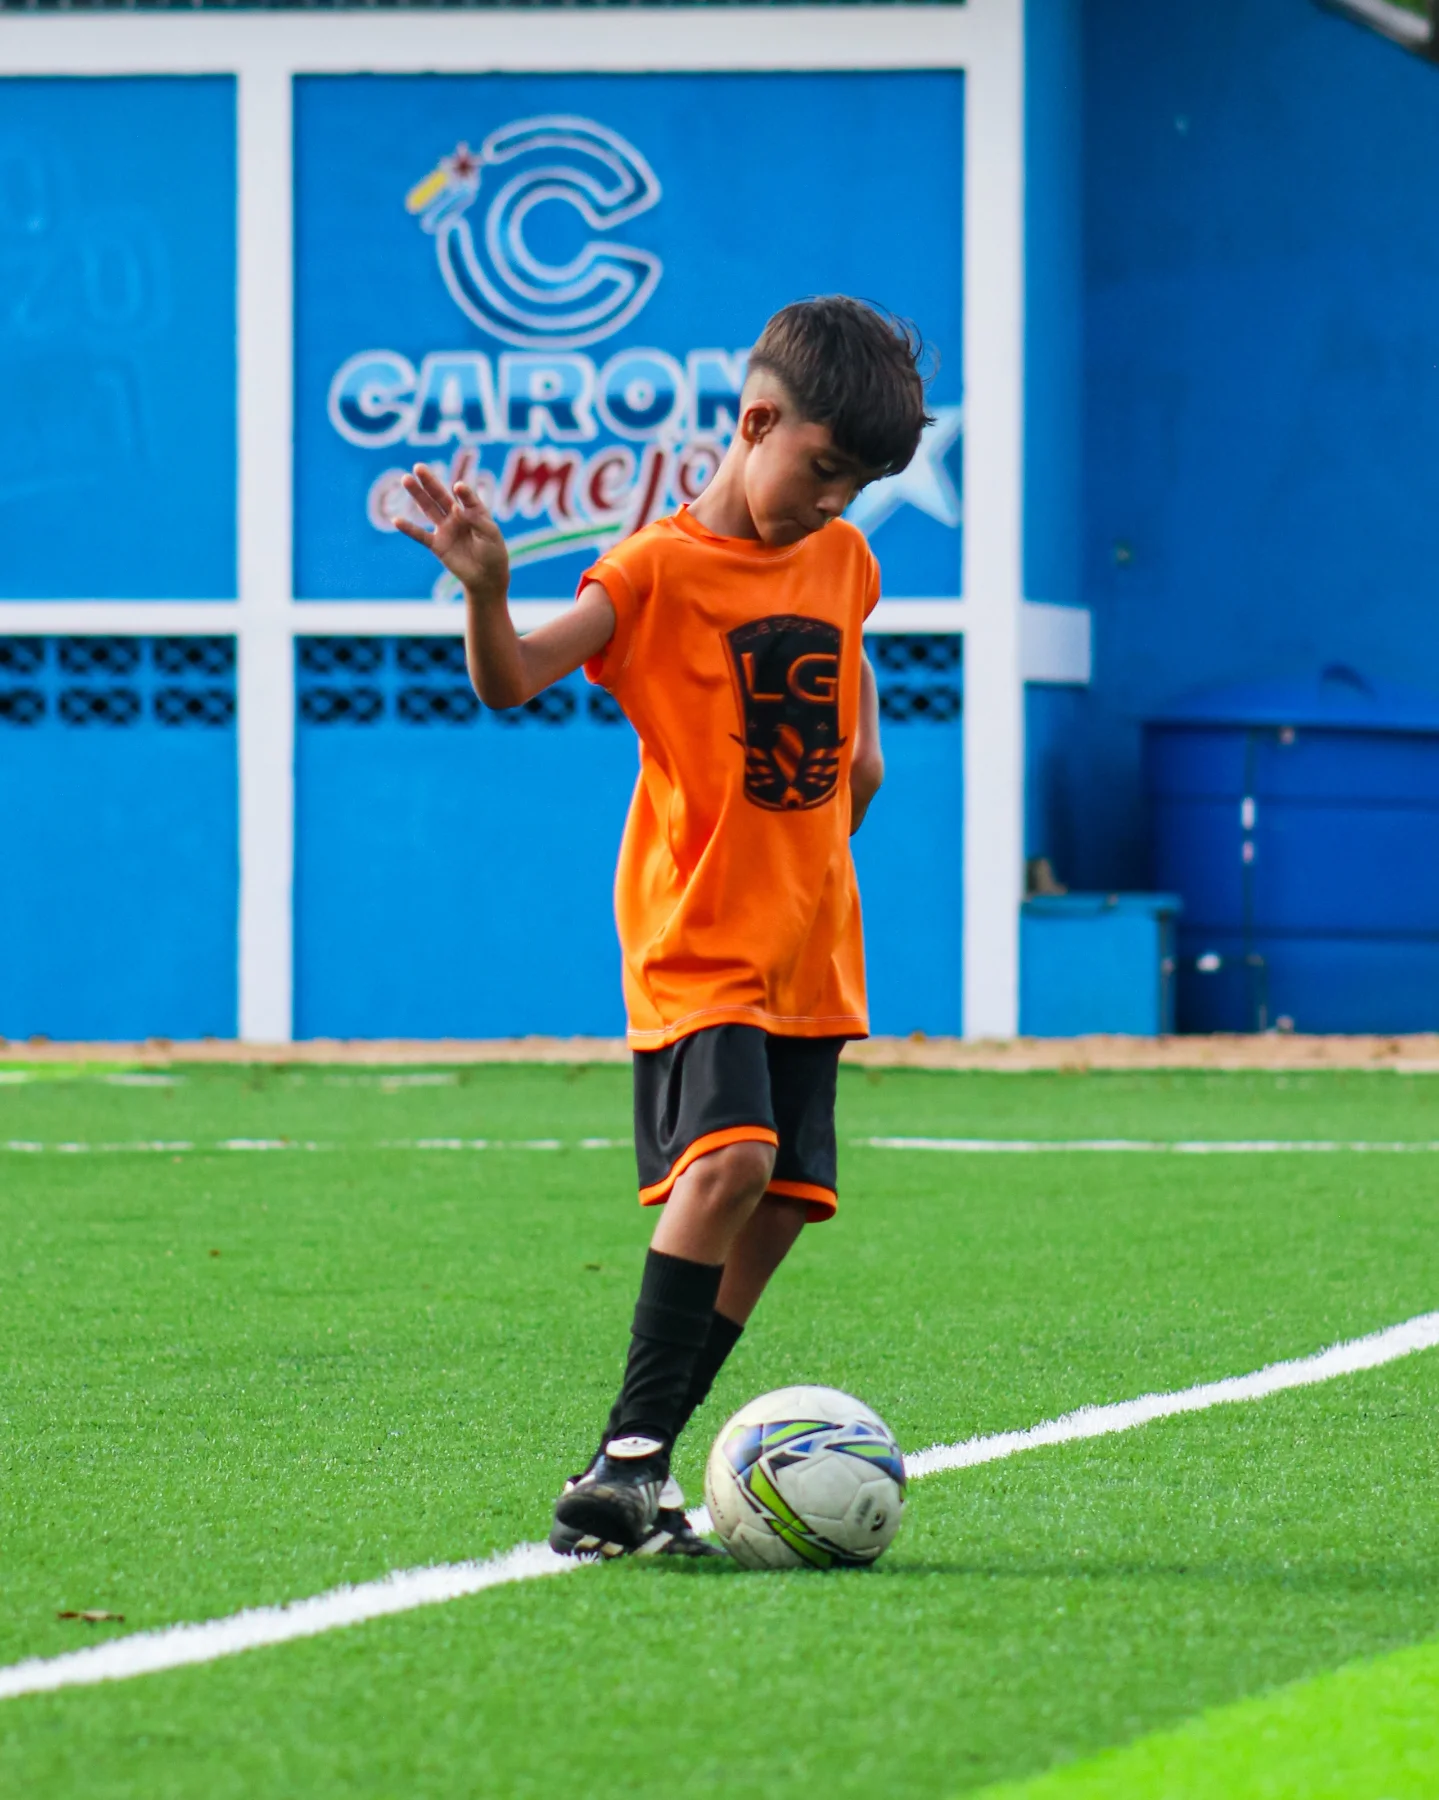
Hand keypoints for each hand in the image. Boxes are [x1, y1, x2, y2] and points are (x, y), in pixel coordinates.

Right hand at [395, 465, 509, 601]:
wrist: (487, 578)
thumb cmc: (494, 553)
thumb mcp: (491, 534)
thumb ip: (475, 520)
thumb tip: (455, 508)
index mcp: (473, 510)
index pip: (465, 496)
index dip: (462, 492)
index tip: (458, 487)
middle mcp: (457, 516)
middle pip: (441, 496)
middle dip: (430, 482)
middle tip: (418, 467)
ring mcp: (445, 529)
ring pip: (428, 509)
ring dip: (417, 495)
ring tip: (405, 479)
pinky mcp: (437, 545)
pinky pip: (420, 535)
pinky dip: (408, 529)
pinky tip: (396, 520)